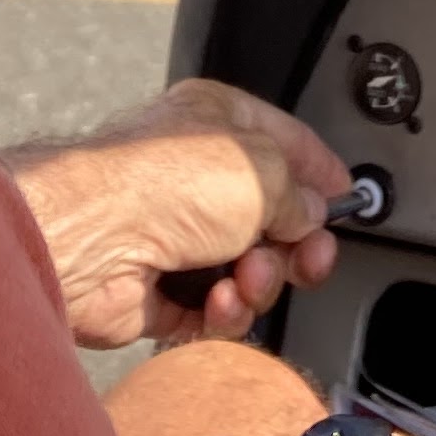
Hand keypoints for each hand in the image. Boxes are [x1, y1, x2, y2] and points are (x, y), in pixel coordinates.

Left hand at [1, 77, 348, 347]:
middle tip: (307, 257)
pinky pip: (214, 310)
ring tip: (245, 276)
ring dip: (259, 281)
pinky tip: (215, 300)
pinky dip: (224, 312)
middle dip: (296, 245)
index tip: (348, 202)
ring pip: (247, 270)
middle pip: (272, 218)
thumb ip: (302, 195)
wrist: (87, 242)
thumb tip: (312, 216)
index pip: (285, 143)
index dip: (321, 172)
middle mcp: (193, 177)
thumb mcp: (264, 172)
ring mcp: (173, 235)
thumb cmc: (161, 185)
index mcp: (217, 123)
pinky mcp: (156, 291)